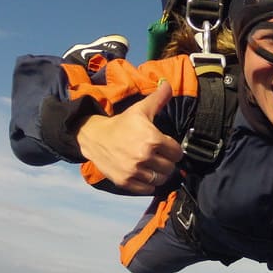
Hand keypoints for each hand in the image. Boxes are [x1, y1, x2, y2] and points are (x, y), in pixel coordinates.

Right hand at [75, 80, 182, 194]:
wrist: (95, 137)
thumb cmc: (122, 123)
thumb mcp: (140, 109)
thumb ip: (158, 98)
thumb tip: (168, 84)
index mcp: (152, 138)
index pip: (177, 152)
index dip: (173, 149)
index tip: (166, 147)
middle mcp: (144, 156)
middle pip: (170, 167)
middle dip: (167, 161)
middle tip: (159, 156)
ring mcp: (134, 170)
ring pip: (160, 179)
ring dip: (159, 173)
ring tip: (152, 165)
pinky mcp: (125, 182)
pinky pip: (147, 189)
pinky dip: (148, 183)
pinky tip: (144, 173)